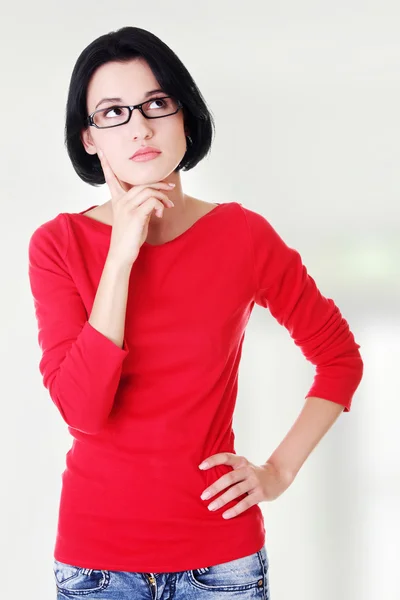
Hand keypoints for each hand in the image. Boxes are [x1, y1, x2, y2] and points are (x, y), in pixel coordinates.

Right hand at [97, 147, 174, 265]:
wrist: (121, 254)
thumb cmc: (129, 238)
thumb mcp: (135, 219)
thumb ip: (141, 206)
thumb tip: (154, 202)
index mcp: (117, 201)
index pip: (111, 178)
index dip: (106, 163)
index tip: (100, 149)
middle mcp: (120, 202)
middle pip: (141, 183)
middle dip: (158, 184)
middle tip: (170, 189)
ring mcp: (127, 208)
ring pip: (148, 190)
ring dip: (162, 196)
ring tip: (168, 205)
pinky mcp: (135, 215)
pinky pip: (152, 201)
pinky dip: (160, 205)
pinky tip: (160, 214)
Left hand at [199, 453, 293, 518]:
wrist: (277, 476)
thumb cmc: (253, 474)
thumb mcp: (243, 466)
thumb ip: (230, 469)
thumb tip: (206, 478)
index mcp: (241, 461)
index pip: (226, 457)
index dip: (213, 460)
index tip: (201, 467)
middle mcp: (248, 470)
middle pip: (229, 478)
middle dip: (215, 487)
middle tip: (203, 496)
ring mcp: (255, 482)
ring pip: (236, 491)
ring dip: (222, 500)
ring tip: (211, 507)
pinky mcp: (260, 494)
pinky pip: (246, 503)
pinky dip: (235, 509)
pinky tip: (225, 515)